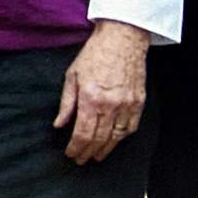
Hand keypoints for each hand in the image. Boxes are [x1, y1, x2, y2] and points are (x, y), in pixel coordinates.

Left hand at [54, 20, 148, 165]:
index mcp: (90, 99)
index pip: (82, 134)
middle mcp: (109, 105)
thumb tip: (59, 124)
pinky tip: (114, 141)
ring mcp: (126, 105)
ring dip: (105, 149)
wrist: (122, 38)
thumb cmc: (95, 53)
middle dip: (88, 152)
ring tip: (97, 156)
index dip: (75, 148)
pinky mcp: (138, 102)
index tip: (71, 154)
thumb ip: (66, 103)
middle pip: (98, 139)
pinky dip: (122, 137)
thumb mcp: (73, 75)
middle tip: (81, 159)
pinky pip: (131, 127)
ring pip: (116, 137)